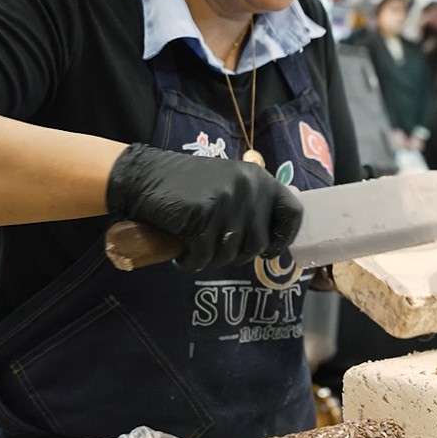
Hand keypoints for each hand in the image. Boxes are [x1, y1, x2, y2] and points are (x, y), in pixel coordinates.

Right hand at [106, 144, 302, 270]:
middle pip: (258, 244)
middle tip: (213, 248)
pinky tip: (180, 252)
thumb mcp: (229, 184)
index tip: (269, 250)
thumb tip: (272, 243)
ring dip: (210, 258)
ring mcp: (225, 203)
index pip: (293, 212)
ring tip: (194, 246)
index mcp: (259, 179)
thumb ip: (252, 204)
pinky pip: (203, 257)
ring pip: (230, 254)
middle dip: (236, 254)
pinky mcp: (201, 218)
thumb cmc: (186, 186)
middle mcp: (248, 189)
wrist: (143, 175)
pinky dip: (190, 262)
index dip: (284, 237)